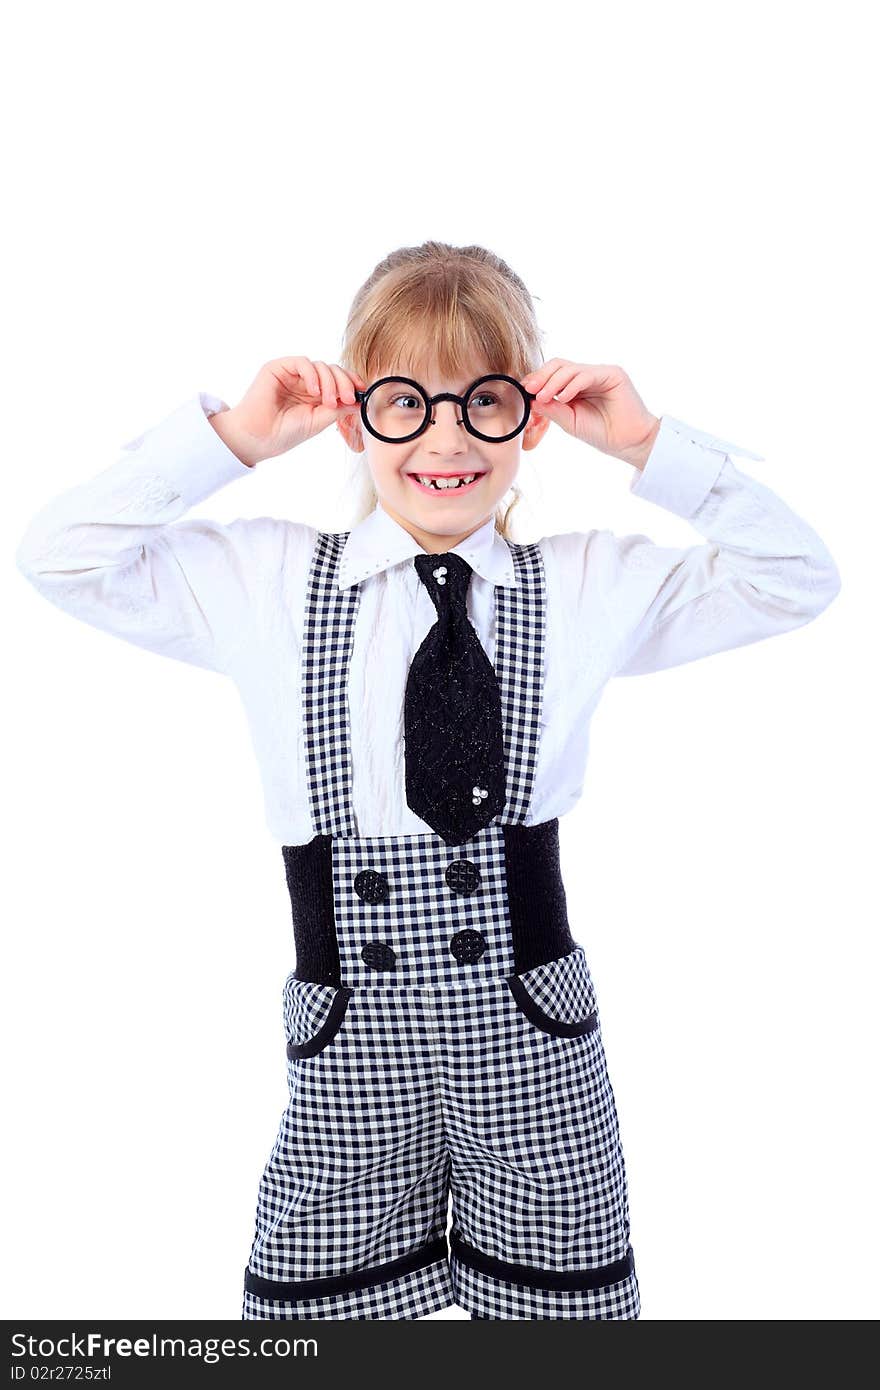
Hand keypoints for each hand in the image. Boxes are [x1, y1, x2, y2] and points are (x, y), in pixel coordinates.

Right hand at [212, 357, 368, 465]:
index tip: (362, 392)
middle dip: (344, 383)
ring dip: (330, 382)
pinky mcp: (278, 368)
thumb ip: (339, 409)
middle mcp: (305, 382)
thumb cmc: (284, 433)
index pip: (338, 381)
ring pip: (320, 366)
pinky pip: (302, 362)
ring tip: (329, 402)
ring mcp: (292, 374)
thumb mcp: (319, 421)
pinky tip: (314, 391)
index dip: (352, 383)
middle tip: (347, 399)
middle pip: (332, 371)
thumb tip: (360, 400)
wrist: (258, 438)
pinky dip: (312, 375)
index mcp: (315, 395)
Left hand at [520, 360, 660, 467]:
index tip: (523, 390)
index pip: (553, 374)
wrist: (628, 443)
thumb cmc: (602, 433)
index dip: (537, 379)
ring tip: (543, 396)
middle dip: (541, 376)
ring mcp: (600, 373)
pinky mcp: (613, 374)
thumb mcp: (570, 422)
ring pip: (570, 368)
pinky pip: (586, 374)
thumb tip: (531, 399)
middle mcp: (587, 376)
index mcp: (576, 386)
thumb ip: (552, 409)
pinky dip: (572, 385)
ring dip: (553, 381)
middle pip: (558, 365)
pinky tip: (564, 397)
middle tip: (529, 389)